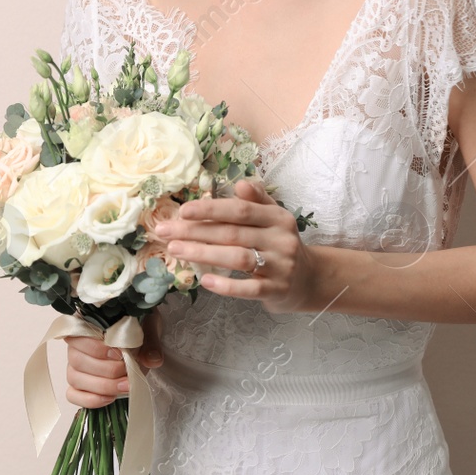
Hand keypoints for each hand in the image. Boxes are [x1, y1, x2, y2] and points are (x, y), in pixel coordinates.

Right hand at [62, 307, 163, 408]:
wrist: (141, 342)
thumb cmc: (138, 329)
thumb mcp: (148, 327)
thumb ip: (149, 342)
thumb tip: (152, 360)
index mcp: (87, 324)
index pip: (79, 336)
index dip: (97, 348)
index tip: (120, 354)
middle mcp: (76, 345)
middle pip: (78, 361)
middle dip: (106, 371)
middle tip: (128, 374)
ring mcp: (74, 366)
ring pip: (75, 378)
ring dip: (102, 386)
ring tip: (125, 387)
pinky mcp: (78, 384)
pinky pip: (73, 395)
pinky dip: (90, 399)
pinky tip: (110, 398)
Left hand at [155, 179, 319, 313]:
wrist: (309, 279)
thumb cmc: (281, 244)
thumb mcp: (274, 218)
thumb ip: (257, 200)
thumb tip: (241, 185)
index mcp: (277, 217)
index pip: (240, 210)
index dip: (211, 209)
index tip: (183, 211)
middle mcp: (281, 239)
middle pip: (233, 233)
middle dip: (196, 231)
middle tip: (166, 232)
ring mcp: (280, 266)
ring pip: (237, 258)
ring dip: (203, 254)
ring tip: (176, 250)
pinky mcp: (276, 290)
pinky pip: (248, 288)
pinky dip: (226, 285)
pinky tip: (205, 280)